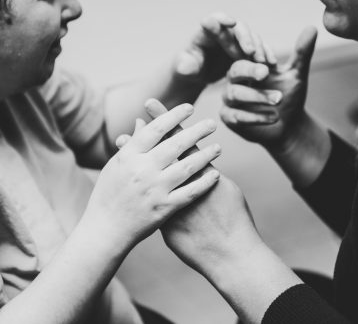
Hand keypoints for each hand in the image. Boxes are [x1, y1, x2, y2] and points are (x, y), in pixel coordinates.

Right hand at [85, 100, 221, 251]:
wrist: (105, 228)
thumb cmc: (108, 193)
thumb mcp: (116, 164)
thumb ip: (131, 143)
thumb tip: (141, 121)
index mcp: (129, 156)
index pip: (155, 129)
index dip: (174, 116)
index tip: (189, 107)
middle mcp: (142, 170)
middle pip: (175, 145)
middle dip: (197, 132)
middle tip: (212, 123)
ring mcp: (154, 190)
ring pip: (187, 167)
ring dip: (205, 155)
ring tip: (218, 147)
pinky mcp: (164, 208)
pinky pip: (189, 193)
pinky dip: (204, 183)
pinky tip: (215, 174)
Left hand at [139, 100, 261, 279]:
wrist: (230, 254)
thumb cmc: (235, 220)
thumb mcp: (227, 190)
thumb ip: (212, 174)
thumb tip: (206, 161)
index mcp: (200, 172)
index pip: (180, 139)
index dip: (167, 120)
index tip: (152, 103)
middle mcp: (181, 183)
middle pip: (161, 149)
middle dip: (150, 129)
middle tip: (138, 110)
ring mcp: (169, 200)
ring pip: (148, 172)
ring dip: (135, 155)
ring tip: (121, 139)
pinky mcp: (162, 217)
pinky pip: (146, 197)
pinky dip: (136, 184)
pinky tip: (124, 176)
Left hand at [173, 12, 266, 84]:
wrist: (199, 73)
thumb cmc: (188, 68)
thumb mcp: (184, 68)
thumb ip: (184, 67)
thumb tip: (185, 67)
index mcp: (206, 31)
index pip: (214, 20)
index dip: (222, 20)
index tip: (230, 23)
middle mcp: (224, 31)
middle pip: (238, 28)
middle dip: (245, 37)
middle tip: (250, 52)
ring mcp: (237, 40)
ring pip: (252, 37)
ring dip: (259, 48)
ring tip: (262, 61)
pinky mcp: (246, 50)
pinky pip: (259, 49)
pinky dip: (266, 54)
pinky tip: (272, 64)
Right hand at [220, 26, 317, 150]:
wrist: (288, 125)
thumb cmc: (288, 96)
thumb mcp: (296, 75)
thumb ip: (301, 53)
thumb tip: (312, 28)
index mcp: (248, 65)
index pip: (244, 53)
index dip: (253, 54)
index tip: (270, 59)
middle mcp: (234, 80)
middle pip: (235, 70)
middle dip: (250, 71)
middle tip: (266, 73)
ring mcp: (229, 99)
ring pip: (235, 93)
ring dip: (258, 96)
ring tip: (279, 99)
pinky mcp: (228, 118)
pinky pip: (237, 116)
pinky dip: (256, 116)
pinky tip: (274, 117)